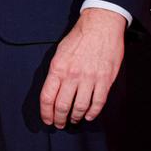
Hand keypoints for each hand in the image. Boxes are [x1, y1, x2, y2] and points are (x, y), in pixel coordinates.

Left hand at [39, 7, 126, 127]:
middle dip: (59, 119)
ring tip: (73, 120)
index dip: (46, 112)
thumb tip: (53, 90)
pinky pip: (97, 102)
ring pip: (80, 107)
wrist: (101, 26)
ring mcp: (90, 79)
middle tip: (59, 124)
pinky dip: (92, 113)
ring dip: (75, 117)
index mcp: (58, 68)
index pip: (47, 97)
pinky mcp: (105, 80)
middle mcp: (72, 76)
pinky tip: (88, 116)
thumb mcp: (59, 52)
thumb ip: (56, 72)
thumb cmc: (79, 38)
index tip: (47, 119)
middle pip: (62, 106)